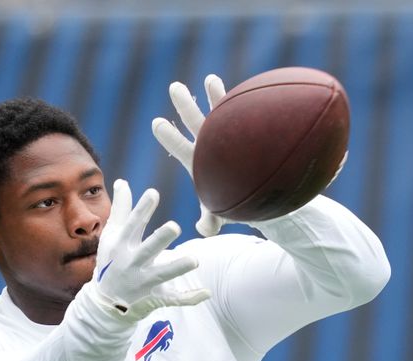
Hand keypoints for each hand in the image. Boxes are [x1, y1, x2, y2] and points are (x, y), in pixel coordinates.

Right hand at [87, 179, 210, 320]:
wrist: (105, 303)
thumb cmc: (111, 261)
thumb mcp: (111, 236)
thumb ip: (120, 209)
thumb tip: (122, 181)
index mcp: (122, 245)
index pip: (133, 225)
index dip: (143, 209)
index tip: (154, 193)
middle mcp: (132, 263)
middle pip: (147, 249)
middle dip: (160, 239)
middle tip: (174, 226)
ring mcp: (143, 282)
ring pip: (162, 275)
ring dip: (177, 268)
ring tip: (195, 260)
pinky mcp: (154, 297)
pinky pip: (174, 299)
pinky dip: (190, 298)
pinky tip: (207, 292)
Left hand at [152, 74, 227, 236]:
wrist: (255, 195)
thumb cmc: (235, 203)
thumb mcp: (221, 213)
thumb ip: (210, 220)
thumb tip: (202, 230)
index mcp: (198, 162)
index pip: (181, 147)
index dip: (170, 136)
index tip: (156, 122)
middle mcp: (209, 145)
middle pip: (196, 124)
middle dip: (186, 106)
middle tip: (175, 87)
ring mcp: (226, 137)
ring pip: (217, 115)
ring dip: (211, 96)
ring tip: (209, 78)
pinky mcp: (243, 132)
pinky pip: (238, 113)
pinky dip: (233, 99)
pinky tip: (220, 83)